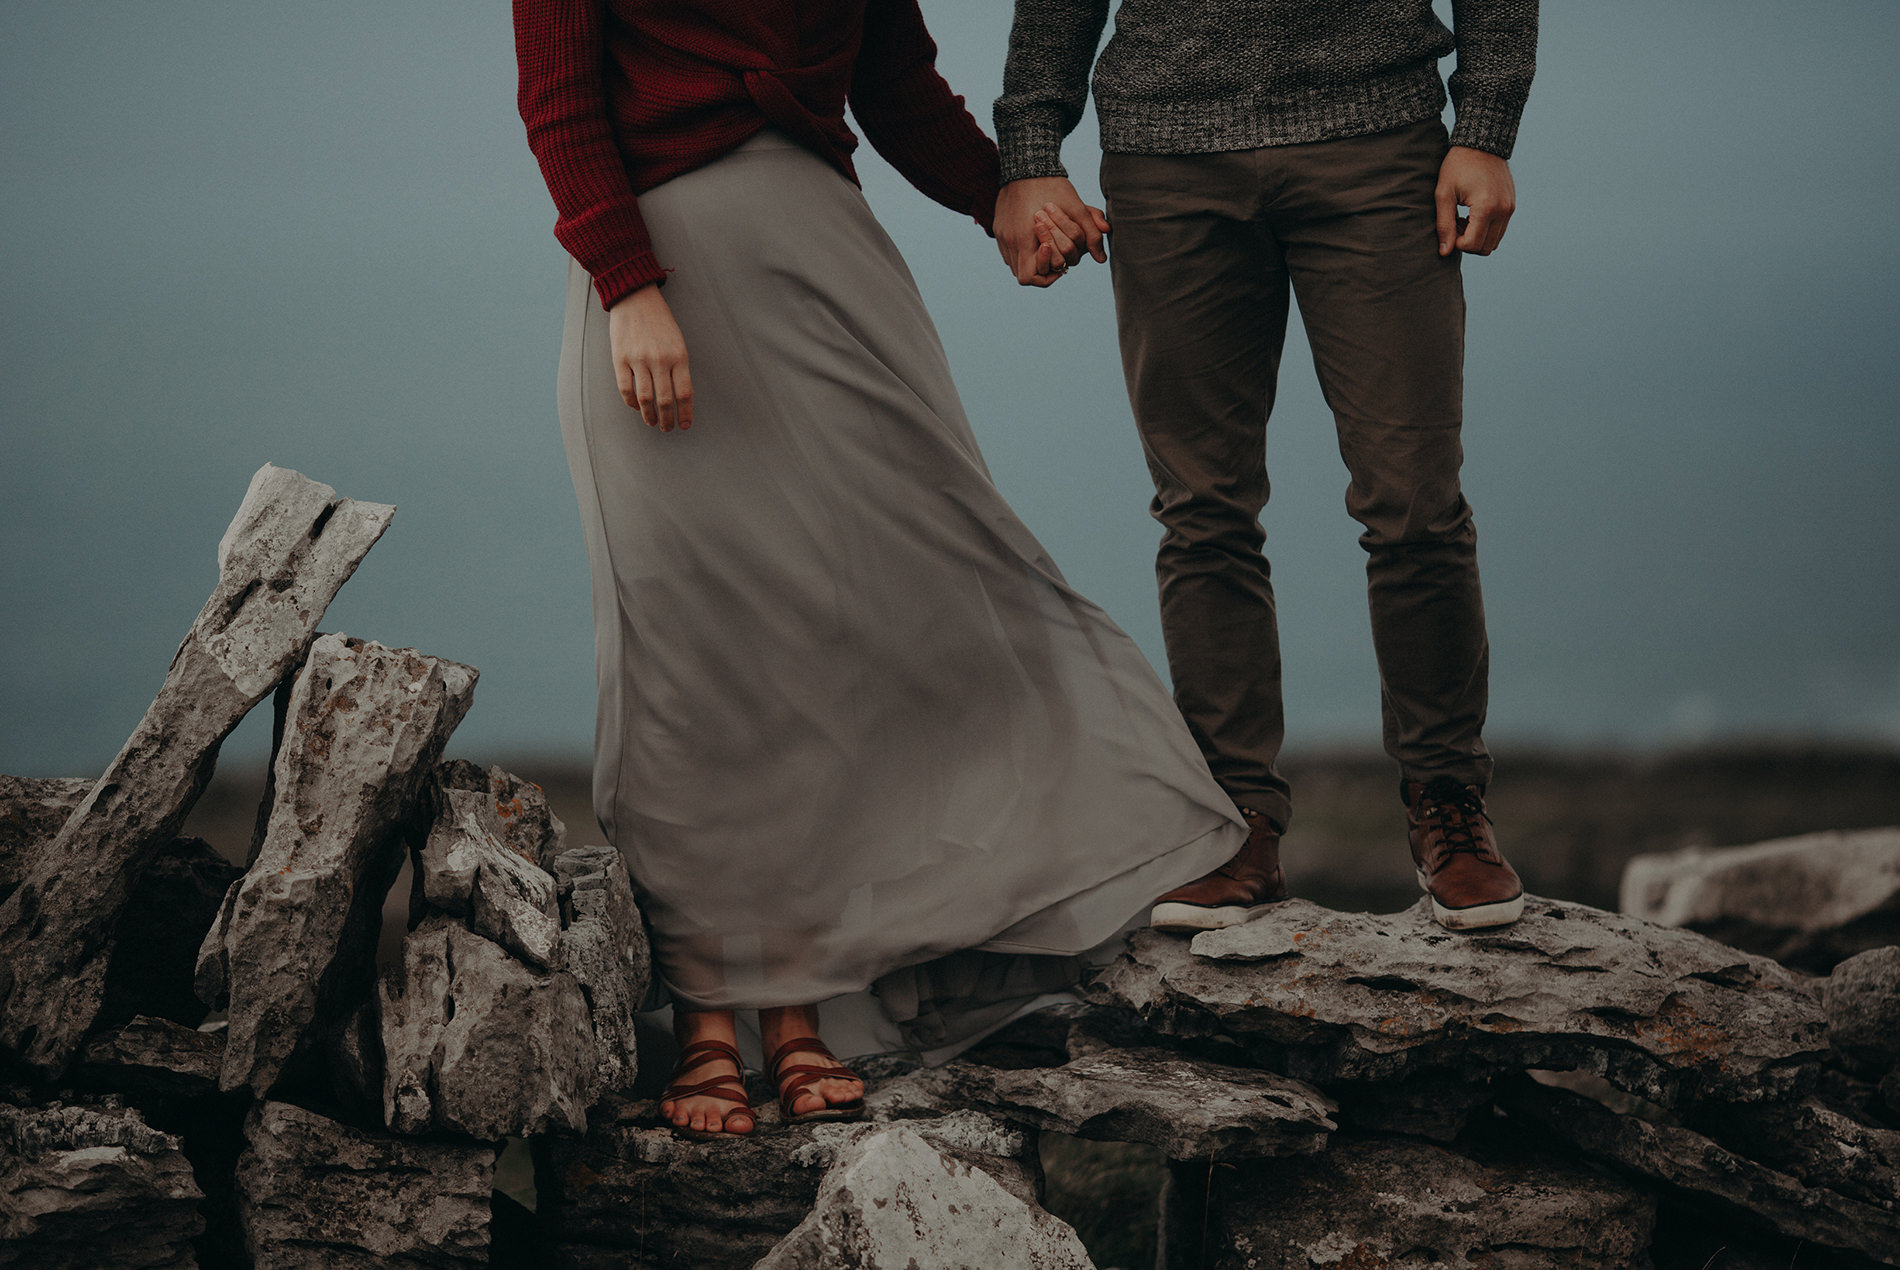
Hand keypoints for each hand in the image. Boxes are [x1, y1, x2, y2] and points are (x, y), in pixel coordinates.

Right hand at [607, 283, 692, 430]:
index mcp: (679, 356)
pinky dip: (632, 402)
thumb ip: (679, 367)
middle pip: (665, 400)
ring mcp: (639, 359)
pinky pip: (626, 388)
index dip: (685, 413)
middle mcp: (660, 359)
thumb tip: (678, 397)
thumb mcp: (678, 342)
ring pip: (645, 398)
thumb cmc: (660, 322)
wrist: (635, 298)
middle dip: (667, 419)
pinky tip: (636, 407)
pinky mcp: (620, 358)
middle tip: (667, 429)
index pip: (684, 393)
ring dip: (649, 416)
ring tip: (652, 423)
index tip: (685, 425)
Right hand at [996, 177, 1108, 286]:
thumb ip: (1090, 234)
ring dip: (1031, 260)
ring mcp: (1001, 235)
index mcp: (1024, 239)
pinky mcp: (998, 228)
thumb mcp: (1076, 209)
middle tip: (1055, 252)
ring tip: (1046, 245)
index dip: (1046, 275)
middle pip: (1022, 274)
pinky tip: (1035, 238)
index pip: (1029, 278)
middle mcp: (1009, 241)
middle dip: (1041, 266)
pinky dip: (1022, 251)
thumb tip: (1101, 259)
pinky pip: (1007, 251)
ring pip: (1014, 264)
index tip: (1058, 261)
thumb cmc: (1053, 186)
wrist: (1027, 165)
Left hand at [1435, 146, 1516, 256]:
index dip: (1456, 244)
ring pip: (1494, 242)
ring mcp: (1510, 208)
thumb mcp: (1444, 194)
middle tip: (1454, 225)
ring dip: (1477, 238)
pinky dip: (1485, 230)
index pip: (1472, 245)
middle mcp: (1503, 210)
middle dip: (1467, 243)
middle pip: (1485, 248)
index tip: (1449, 228)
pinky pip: (1499, 230)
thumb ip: (1444, 225)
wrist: (1480, 143)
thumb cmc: (1457, 166)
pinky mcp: (1511, 205)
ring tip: (1463, 219)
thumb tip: (1444, 252)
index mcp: (1486, 208)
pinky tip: (1472, 215)